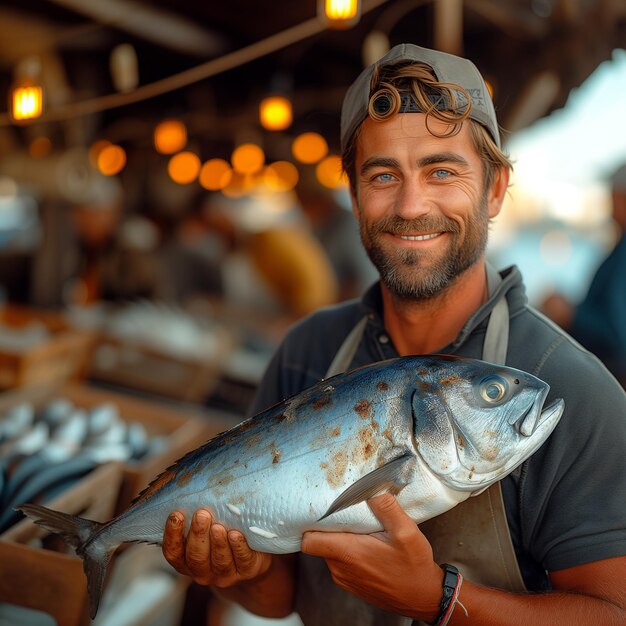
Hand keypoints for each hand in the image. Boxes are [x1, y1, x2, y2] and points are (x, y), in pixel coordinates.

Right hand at [162, 509, 271, 587]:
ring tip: (218, 526)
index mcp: (188, 561)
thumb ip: (198, 516)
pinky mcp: (248, 570)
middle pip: (196, 557)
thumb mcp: (207, 527)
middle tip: (201, 514)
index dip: (172, 535)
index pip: (174, 552)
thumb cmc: (223, 533)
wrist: (253, 555)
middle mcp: (204, 571)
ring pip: (219, 561)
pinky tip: (236, 535)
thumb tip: (193, 485)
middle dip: (198, 535)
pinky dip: (239, 547)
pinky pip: (243, 560)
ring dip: (218, 543)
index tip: (176, 514)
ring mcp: (226, 574)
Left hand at [301, 494, 442, 620]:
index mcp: (347, 553)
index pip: (308, 541)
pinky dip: (347, 552)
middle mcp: (340, 568)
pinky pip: (340, 563)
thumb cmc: (414, 567)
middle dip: (329, 526)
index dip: (309, 524)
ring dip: (340, 539)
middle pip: (319, 542)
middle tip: (346, 512)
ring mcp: (345, 578)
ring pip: (330, 551)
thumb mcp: (406, 532)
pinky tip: (366, 544)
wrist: (424, 598)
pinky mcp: (352, 584)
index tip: (321, 510)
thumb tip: (371, 486)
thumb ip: (387, 508)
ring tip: (360, 528)